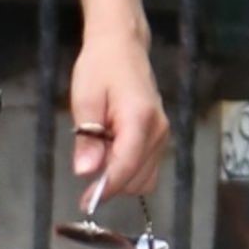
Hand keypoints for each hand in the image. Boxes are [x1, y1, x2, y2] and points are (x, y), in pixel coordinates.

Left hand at [68, 27, 166, 206]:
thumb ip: (87, 137)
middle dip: (112, 184)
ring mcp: (163, 134)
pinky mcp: (160, 136)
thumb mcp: (85, 99)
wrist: (122, 46)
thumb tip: (87, 171)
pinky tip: (110, 155)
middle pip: (138, 178)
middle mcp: (158, 131)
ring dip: (121, 179)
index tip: (85, 202)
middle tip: (85, 175)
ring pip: (145, 177)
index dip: (106, 188)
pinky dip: (129, 171)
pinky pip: (148, 167)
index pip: (126, 166)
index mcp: (140, 120)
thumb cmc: (100, 68)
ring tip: (97, 157)